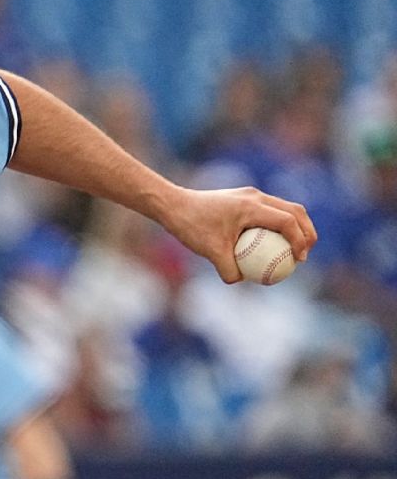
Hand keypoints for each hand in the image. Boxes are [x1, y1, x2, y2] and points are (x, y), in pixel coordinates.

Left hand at [161, 186, 316, 283]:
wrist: (171, 204)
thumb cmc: (190, 226)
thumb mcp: (209, 251)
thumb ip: (229, 269)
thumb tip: (242, 282)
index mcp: (251, 206)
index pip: (287, 221)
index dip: (300, 240)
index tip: (299, 260)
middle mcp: (255, 196)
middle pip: (295, 211)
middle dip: (307, 232)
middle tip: (305, 255)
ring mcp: (249, 195)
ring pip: (284, 208)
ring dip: (295, 227)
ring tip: (295, 251)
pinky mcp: (243, 199)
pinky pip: (269, 211)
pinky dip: (278, 226)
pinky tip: (271, 247)